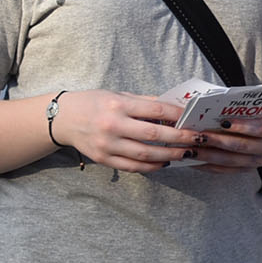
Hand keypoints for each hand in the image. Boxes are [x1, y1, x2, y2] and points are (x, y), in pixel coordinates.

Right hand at [47, 89, 204, 172]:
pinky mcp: (103, 159)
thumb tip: (175, 108)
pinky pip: (132, 167)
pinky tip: (164, 163)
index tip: (193, 119)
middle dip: (179, 138)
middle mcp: (112, 125)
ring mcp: (107, 145)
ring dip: (169, 155)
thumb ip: (146, 102)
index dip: (177, 116)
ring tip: (185, 153)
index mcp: (118, 105)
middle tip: (198, 139)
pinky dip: (151, 166)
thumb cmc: (95, 103)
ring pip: (145, 154)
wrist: (64, 118)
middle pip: (153, 135)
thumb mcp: (119, 95)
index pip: (155, 110)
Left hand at [188, 98, 261, 172]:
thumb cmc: (259, 109)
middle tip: (196, 136)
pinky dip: (208, 165)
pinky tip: (194, 160)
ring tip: (190, 149)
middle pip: (241, 146)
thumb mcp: (256, 102)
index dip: (241, 126)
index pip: (258, 128)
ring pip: (231, 160)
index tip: (222, 122)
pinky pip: (226, 170)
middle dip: (216, 141)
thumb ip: (239, 103)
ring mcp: (258, 161)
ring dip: (208, 155)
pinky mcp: (247, 169)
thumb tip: (209, 102)